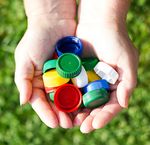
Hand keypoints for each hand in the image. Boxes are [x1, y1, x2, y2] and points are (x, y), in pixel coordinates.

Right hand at [14, 0, 76, 127]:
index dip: (47, 113)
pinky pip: (79, 85)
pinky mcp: (75, 71)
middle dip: (62, 114)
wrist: (54, 22)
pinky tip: (87, 103)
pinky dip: (82, 95)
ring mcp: (64, 78)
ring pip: (69, 97)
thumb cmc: (36, 39)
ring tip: (80, 118)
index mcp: (37, 82)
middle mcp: (51, 82)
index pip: (41, 102)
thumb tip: (23, 101)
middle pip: (56, 103)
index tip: (55, 123)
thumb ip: (23, 80)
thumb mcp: (25, 58)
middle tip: (70, 124)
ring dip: (74, 108)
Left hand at [73, 0, 138, 132]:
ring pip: (83, 101)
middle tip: (81, 127)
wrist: (98, 24)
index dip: (104, 117)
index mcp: (115, 85)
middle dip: (89, 118)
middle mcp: (102, 85)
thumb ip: (128, 82)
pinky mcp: (77, 74)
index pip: (111, 106)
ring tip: (70, 121)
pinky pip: (72, 88)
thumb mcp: (127, 61)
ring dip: (77, 112)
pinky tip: (63, 106)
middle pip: (96, 107)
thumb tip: (124, 103)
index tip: (94, 124)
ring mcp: (89, 80)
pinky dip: (68, 98)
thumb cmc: (115, 40)